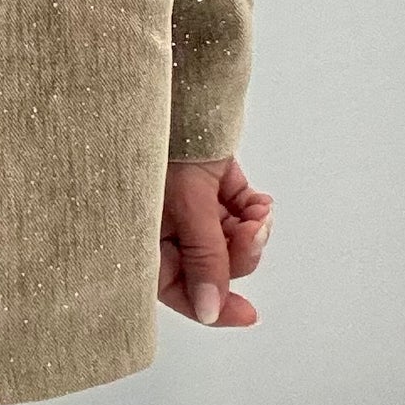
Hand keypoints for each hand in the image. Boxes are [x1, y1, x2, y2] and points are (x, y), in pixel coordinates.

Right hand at [159, 153, 271, 328]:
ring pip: (231, 241)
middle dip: (239, 253)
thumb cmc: (167, 148)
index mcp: (144, 237)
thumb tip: (210, 312)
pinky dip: (254, 210)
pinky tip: (260, 201)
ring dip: (251, 230)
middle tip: (254, 231)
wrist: (182, 90)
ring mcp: (191, 207)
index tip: (248, 314)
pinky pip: (240, 213)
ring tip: (259, 211)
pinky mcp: (213, 187)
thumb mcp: (186, 206)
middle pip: (212, 266)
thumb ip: (203, 258)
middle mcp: (166, 228)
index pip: (176, 288)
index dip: (210, 305)